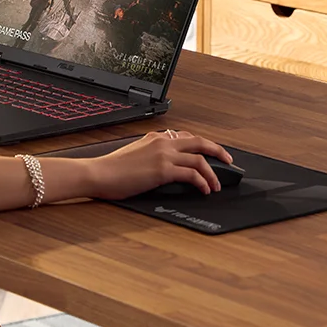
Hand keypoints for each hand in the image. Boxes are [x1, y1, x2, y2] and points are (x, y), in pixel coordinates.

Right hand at [90, 130, 232, 198]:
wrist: (98, 173)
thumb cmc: (110, 169)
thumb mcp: (133, 154)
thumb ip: (150, 155)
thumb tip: (162, 166)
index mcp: (154, 137)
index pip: (185, 136)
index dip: (201, 145)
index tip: (210, 152)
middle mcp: (161, 142)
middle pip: (199, 141)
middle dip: (217, 151)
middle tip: (228, 161)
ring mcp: (163, 155)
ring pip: (199, 158)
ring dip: (212, 173)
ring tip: (216, 185)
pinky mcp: (163, 170)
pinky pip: (192, 174)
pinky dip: (202, 182)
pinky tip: (204, 190)